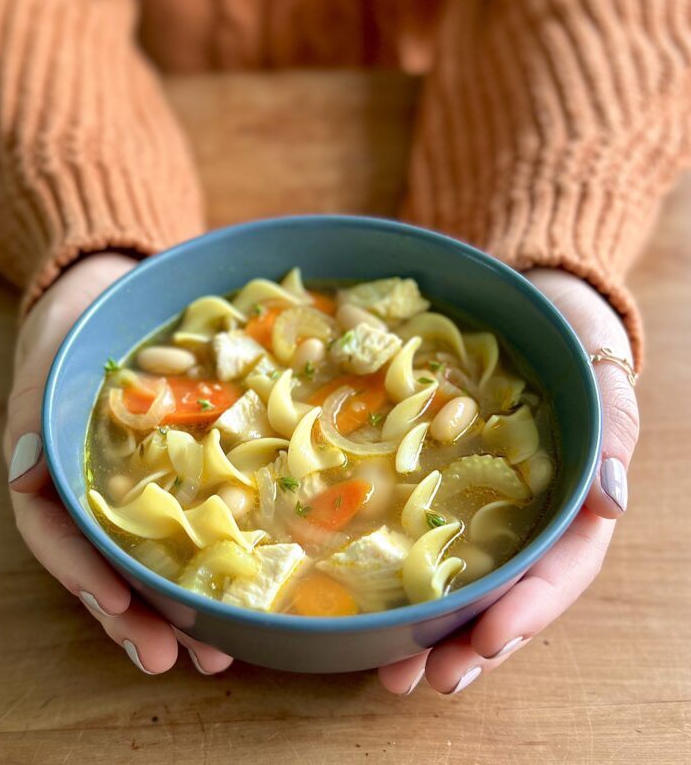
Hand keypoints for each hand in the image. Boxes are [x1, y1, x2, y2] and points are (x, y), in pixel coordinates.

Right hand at [5, 253, 231, 675]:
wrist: (120, 291)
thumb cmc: (75, 324)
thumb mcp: (47, 356)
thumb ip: (32, 413)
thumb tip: (24, 476)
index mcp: (56, 471)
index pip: (59, 537)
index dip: (85, 575)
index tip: (121, 606)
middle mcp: (96, 490)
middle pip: (108, 566)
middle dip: (138, 617)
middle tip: (176, 659)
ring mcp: (140, 486)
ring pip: (152, 559)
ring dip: (177, 608)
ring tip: (213, 651)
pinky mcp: (180, 473)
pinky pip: (193, 521)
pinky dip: (210, 559)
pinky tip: (241, 590)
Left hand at [379, 268, 638, 694]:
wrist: (526, 310)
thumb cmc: (573, 341)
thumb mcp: (605, 374)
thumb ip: (616, 430)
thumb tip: (615, 502)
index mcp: (571, 504)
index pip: (557, 572)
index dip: (527, 612)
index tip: (488, 640)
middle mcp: (524, 517)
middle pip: (506, 597)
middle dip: (471, 644)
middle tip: (427, 679)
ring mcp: (480, 507)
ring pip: (464, 586)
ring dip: (435, 634)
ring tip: (395, 672)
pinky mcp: (441, 488)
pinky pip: (424, 540)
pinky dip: (405, 581)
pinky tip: (374, 610)